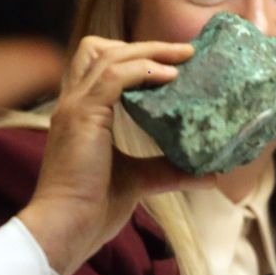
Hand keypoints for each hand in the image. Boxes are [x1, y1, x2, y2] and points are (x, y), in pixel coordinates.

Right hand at [18, 36, 212, 274]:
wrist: (66, 228)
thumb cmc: (92, 209)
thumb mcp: (138, 181)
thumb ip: (168, 170)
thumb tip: (209, 174)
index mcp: (80, 114)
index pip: (99, 66)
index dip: (134, 57)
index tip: (172, 62)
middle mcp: (73, 104)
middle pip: (101, 50)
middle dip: (145, 46)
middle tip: (184, 52)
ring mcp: (75, 107)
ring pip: (110, 56)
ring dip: (150, 51)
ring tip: (183, 57)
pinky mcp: (82, 115)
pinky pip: (115, 76)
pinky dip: (144, 70)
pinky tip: (170, 77)